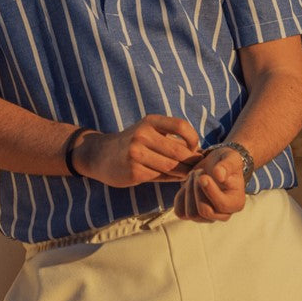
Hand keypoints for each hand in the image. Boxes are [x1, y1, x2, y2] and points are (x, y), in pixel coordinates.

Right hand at [73, 115, 202, 187]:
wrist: (101, 155)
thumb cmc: (132, 143)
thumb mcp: (148, 131)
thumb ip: (170, 138)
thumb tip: (200, 151)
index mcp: (150, 121)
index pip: (180, 126)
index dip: (193, 138)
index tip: (194, 147)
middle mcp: (142, 134)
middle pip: (178, 150)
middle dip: (191, 160)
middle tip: (198, 166)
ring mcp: (137, 153)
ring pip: (171, 166)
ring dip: (184, 172)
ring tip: (189, 173)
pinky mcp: (134, 171)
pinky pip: (161, 177)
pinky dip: (173, 179)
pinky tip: (176, 178)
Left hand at [174, 146, 246, 221]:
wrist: (214, 164)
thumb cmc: (225, 162)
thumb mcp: (230, 158)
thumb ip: (227, 165)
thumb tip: (219, 176)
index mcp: (236, 203)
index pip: (222, 205)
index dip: (210, 191)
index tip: (203, 176)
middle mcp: (223, 214)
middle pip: (204, 211)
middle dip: (197, 189)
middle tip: (198, 172)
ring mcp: (207, 217)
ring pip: (191, 214)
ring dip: (188, 192)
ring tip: (193, 176)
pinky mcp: (193, 214)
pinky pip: (180, 212)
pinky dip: (180, 197)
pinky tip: (187, 184)